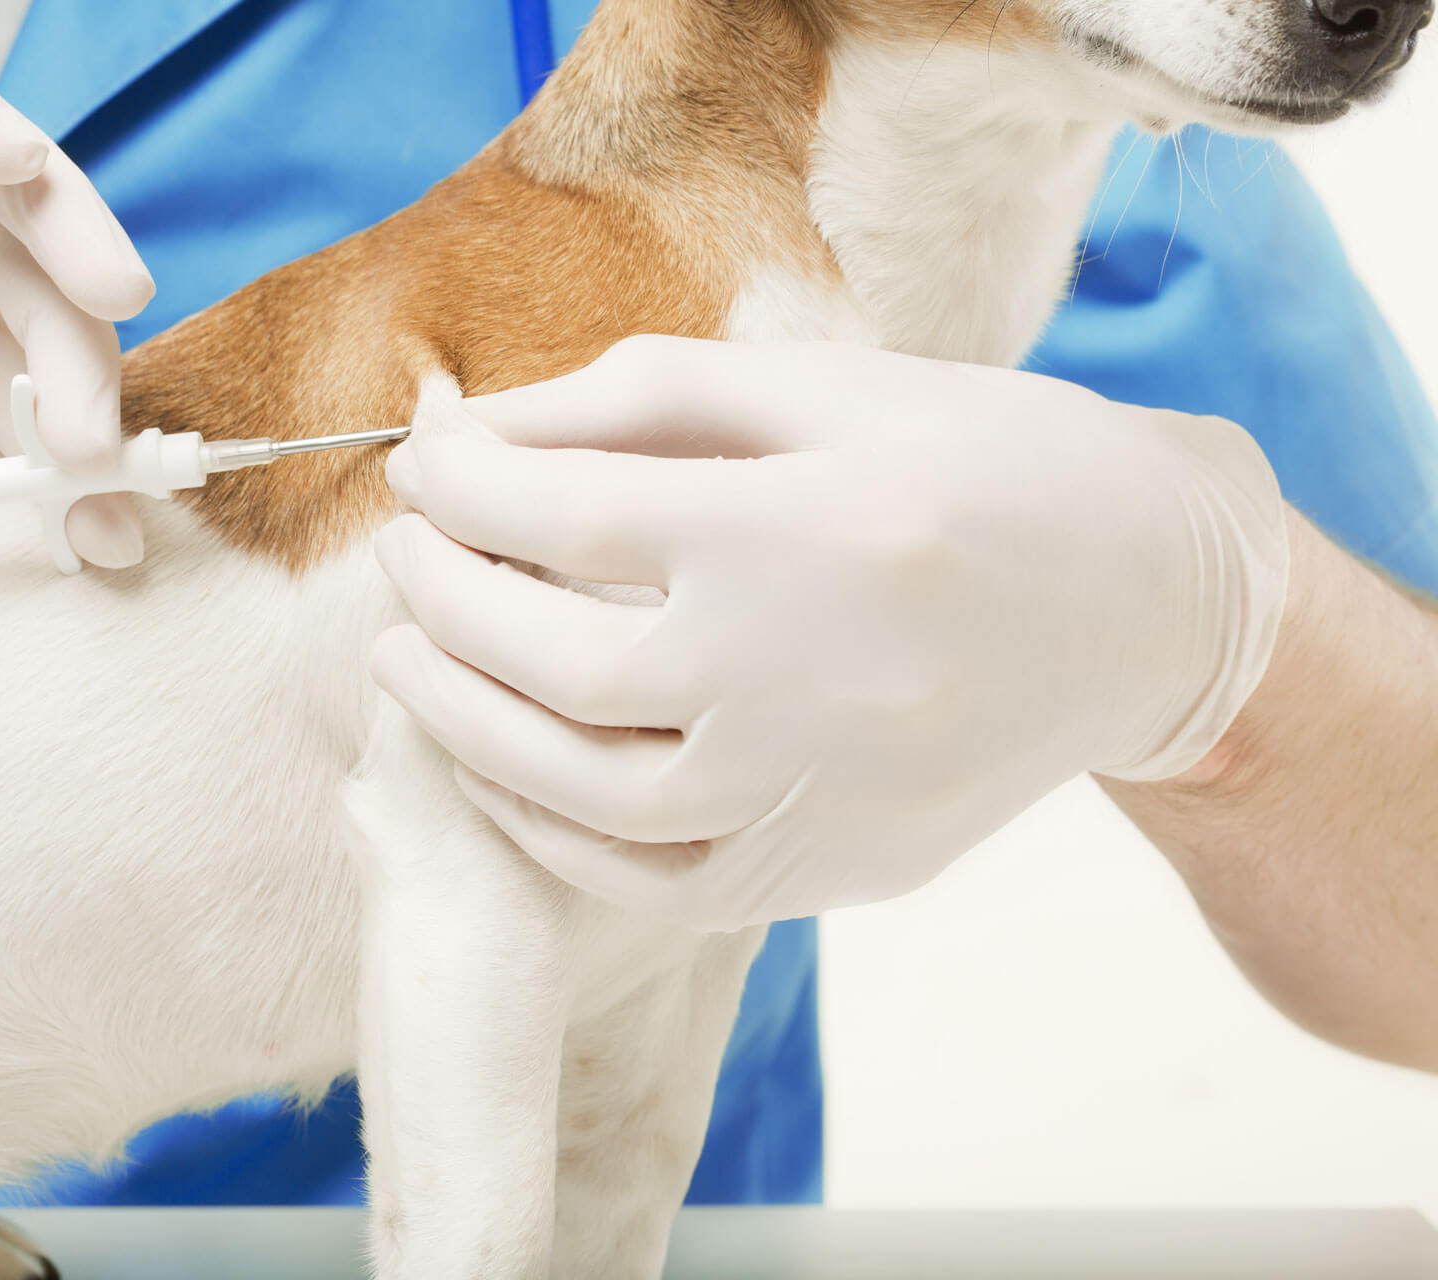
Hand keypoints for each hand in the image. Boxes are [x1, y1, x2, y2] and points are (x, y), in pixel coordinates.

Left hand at [372, 337, 1288, 929]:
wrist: (1150, 606)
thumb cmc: (987, 466)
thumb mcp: (833, 387)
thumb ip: (644, 396)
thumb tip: (476, 435)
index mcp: (809, 526)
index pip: (566, 514)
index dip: (462, 488)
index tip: (423, 469)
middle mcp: (810, 675)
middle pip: (556, 666)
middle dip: (440, 604)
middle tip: (398, 559)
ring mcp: (824, 792)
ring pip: (587, 795)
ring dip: (465, 727)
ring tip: (410, 660)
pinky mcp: (837, 868)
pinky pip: (654, 880)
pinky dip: (552, 831)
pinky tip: (504, 769)